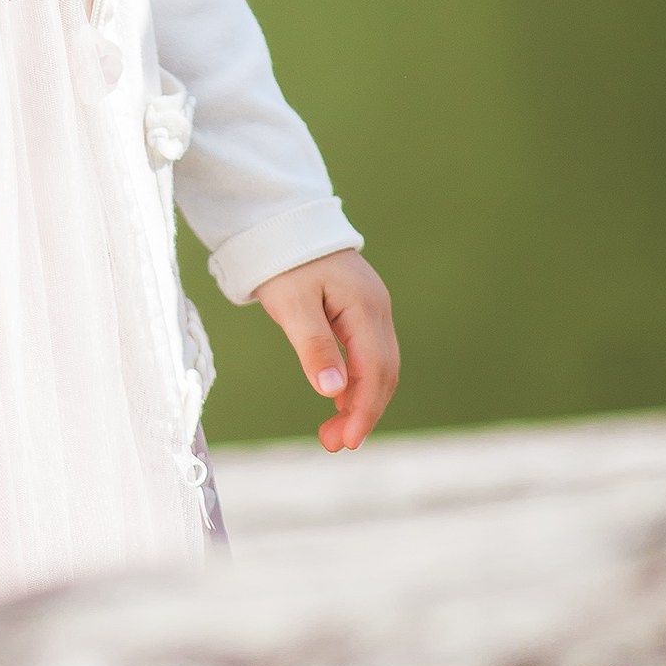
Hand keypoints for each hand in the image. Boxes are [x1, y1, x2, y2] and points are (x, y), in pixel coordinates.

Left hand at [253, 249, 399, 452]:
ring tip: (333, 432)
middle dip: (363, 412)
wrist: (282, 221)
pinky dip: (357, 382)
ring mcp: (372, 308)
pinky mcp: (360, 310)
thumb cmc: (284, 261)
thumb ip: (314, 347)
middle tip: (333, 444)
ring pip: (379, 366)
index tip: (346, 442)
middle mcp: (377, 308)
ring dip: (361, 401)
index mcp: (365, 306)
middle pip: (383, 372)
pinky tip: (339, 400)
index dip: (364, 411)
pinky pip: (368, 353)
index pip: (375, 370)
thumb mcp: (292, 305)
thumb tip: (334, 394)